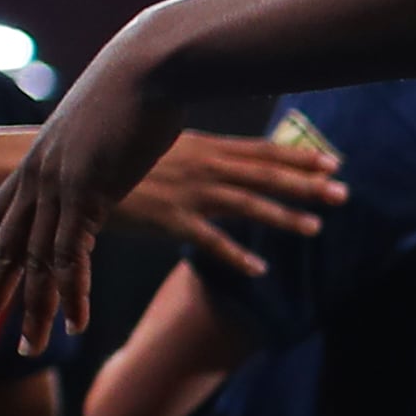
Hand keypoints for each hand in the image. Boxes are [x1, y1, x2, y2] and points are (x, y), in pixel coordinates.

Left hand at [0, 41, 198, 353]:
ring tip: (25, 351)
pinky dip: (72, 294)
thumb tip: (93, 149)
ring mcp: (60, 188)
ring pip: (34, 263)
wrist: (149, 64)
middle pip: (1, 250)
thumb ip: (88, 145)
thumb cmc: (135, 84)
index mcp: (36, 162)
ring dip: (30, 311)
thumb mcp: (99, 121)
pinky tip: (74, 323)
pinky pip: (73, 257)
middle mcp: (37, 179)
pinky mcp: (89, 194)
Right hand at [111, 127, 346, 277]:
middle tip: (344, 192)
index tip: (334, 162)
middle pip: (265, 174)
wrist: (71, 165)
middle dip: (307, 184)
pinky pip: (209, 241)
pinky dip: (235, 256)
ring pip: (247, 204)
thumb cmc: (115, 155)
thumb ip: (196, 154)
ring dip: (283, 217)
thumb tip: (221, 159)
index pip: (261, 150)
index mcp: (204, 146)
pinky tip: (260, 270)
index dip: (299, 156)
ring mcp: (188, 192)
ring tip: (317, 228)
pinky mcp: (168, 218)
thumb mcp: (164, 145)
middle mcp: (203, 166)